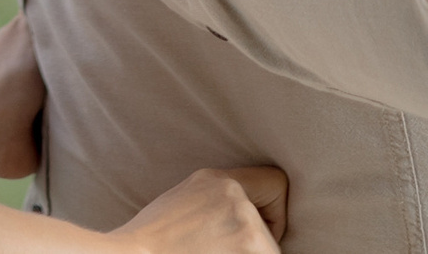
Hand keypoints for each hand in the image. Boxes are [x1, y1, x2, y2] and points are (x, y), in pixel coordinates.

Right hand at [112, 167, 286, 253]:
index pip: (275, 183)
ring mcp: (243, 224)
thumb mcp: (184, 202)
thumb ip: (216, 201)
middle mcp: (233, 196)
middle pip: (273, 225)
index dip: (271, 210)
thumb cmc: (151, 243)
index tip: (256, 230)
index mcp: (215, 180)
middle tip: (222, 251)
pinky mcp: (249, 247)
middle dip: (258, 244)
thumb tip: (243, 215)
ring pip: (270, 249)